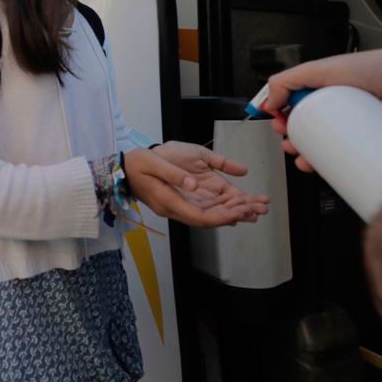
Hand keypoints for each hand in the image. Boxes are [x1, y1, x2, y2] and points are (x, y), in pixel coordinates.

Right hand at [124, 144, 268, 226]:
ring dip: (232, 211)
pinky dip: (222, 206)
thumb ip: (174, 174)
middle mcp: (175, 208)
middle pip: (209, 218)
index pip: (200, 216)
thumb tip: (195, 184)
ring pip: (209, 214)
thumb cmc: (138, 163)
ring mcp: (178, 206)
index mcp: (168, 201)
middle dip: (234, 214)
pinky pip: (204, 209)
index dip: (222, 216)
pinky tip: (239, 203)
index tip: (241, 211)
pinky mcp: (180, 201)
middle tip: (258, 208)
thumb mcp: (154, 162)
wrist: (123, 170)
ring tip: (256, 206)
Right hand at [263, 47, 381, 171]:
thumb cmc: (371, 68)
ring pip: (320, 145)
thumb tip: (268, 101)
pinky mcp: (363, 139)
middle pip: (302, 127)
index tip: (278, 123)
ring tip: (303, 157)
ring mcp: (347, 124)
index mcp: (318, 88)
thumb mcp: (318, 69)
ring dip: (306, 155)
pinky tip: (321, 167)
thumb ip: (286, 80)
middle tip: (289, 141)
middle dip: (290, 139)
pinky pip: (342, 156)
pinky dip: (329, 165)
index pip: (290, 105)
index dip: (280, 116)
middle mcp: (331, 106)